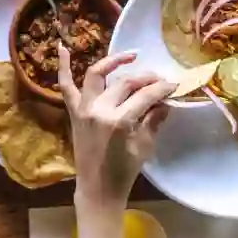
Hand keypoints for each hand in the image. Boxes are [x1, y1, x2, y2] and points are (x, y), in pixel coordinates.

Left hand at [58, 48, 175, 210]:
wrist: (97, 189)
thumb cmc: (124, 171)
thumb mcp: (144, 146)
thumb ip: (153, 120)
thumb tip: (165, 100)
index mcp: (119, 121)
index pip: (145, 96)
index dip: (162, 88)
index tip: (174, 84)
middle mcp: (99, 110)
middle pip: (125, 83)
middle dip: (145, 78)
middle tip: (159, 79)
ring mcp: (83, 109)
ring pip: (97, 76)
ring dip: (112, 62)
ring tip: (131, 56)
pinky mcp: (74, 112)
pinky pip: (65, 86)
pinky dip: (63, 66)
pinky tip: (63, 47)